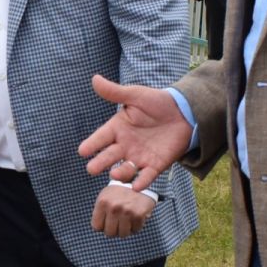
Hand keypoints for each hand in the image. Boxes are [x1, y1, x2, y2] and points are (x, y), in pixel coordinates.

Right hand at [79, 75, 192, 191]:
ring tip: (113, 175)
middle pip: (109, 156)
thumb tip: (94, 78)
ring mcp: (140, 156)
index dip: (92, 144)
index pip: (101, 137)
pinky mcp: (155, 165)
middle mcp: (125, 145)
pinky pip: (147, 176)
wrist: (184, 112)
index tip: (82, 151)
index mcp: (118, 128)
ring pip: (126, 169)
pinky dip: (142, 182)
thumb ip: (115, 92)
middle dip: (100, 163)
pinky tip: (137, 187)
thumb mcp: (136, 95)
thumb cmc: (157, 102)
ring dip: (120, 173)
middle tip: (91, 169)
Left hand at [90, 183, 153, 237]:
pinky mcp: (139, 214)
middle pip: (109, 233)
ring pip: (123, 234)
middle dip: (114, 230)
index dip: (102, 226)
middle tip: (118, 222)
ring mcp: (126, 211)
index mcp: (102, 202)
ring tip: (127, 219)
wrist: (141, 182)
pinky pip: (136, 230)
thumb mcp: (105, 196)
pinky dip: (136, 226)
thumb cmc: (120, 193)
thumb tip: (98, 229)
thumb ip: (100, 211)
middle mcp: (114, 207)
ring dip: (125, 229)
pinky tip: (135, 217)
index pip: (97, 227)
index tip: (107, 221)